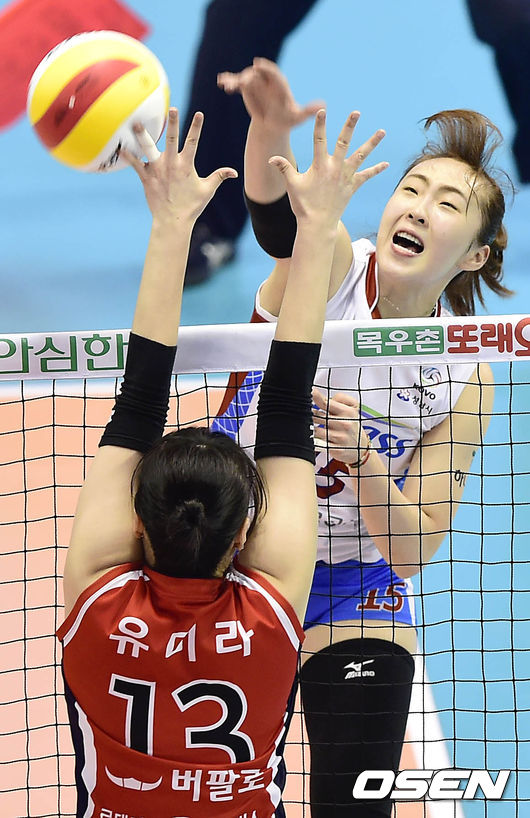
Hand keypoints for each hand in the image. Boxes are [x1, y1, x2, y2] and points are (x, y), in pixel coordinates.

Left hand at [121, 107, 236, 221]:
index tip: (200, 113)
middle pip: (172, 139)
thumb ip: (219, 177)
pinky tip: (120, 146)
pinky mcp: (146, 178)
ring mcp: (158, 171)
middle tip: (173, 109)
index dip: (197, 127)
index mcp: (186, 166)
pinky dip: (128, 156)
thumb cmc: (191, 206)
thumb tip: (235, 172)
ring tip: (136, 123)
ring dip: (143, 136)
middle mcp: (172, 165)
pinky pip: (135, 165)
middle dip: (173, 123)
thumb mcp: (207, 190)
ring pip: (149, 149)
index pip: (194, 142)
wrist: (173, 221)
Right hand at [218, 57, 321, 131]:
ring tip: (228, 86)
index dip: (265, 68)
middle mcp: (266, 81)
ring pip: (244, 79)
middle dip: (248, 76)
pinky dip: (229, 81)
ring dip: (235, 81)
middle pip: (256, 75)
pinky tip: (221, 82)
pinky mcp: (246, 90)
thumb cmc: (287, 120)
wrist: (273, 125)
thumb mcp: (298, 118)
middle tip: (242, 81)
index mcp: (279, 84)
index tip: (258, 63)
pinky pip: (237, 84)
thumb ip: (308, 111)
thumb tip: (324, 106)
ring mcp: (255, 84)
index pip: (273, 73)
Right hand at [268, 109, 387, 226]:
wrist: (318, 224)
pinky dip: (376, 170)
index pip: (319, 140)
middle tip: (356, 112)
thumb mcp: (292, 185)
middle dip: (349, 126)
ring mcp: (345, 177)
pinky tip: (386, 164)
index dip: (320, 125)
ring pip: (361, 156)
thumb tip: (271, 158)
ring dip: (372, 143)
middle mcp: (334, 168)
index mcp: (319, 166)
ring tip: (382, 131)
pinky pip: (366, 176)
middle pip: (344, 142)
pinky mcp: (352, 187)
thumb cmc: (303, 205)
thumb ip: (284, 168)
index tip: (322, 111)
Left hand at [312, 388, 368, 463]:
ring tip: (310, 426)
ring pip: (316, 430)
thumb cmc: (350, 425)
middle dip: (310, 415)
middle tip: (305, 413)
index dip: (315, 398)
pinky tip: (312, 438)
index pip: (327, 403)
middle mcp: (346, 424)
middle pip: (318, 417)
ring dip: (310, 428)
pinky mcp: (337, 450)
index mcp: (348, 412)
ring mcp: (341, 438)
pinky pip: (318, 444)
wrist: (359, 447)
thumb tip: (319, 394)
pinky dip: (313, 441)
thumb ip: (337, 399)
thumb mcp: (350, 408)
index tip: (309, 393)